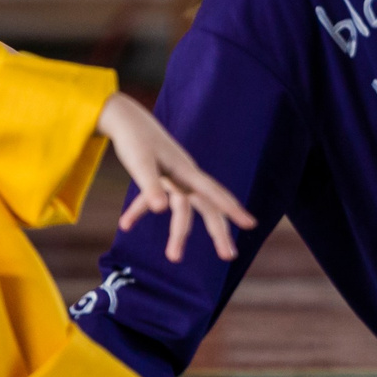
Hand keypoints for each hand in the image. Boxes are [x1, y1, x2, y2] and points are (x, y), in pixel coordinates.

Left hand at [97, 93, 255, 263]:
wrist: (125, 118)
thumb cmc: (134, 140)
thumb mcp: (140, 164)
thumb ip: (150, 188)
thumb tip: (161, 211)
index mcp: (187, 172)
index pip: (214, 194)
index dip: (232, 209)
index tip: (251, 224)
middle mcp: (186, 177)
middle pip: (208, 207)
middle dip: (218, 232)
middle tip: (229, 256)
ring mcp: (174, 178)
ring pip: (184, 209)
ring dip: (178, 233)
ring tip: (173, 258)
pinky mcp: (160, 177)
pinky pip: (155, 198)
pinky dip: (139, 211)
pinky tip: (125, 225)